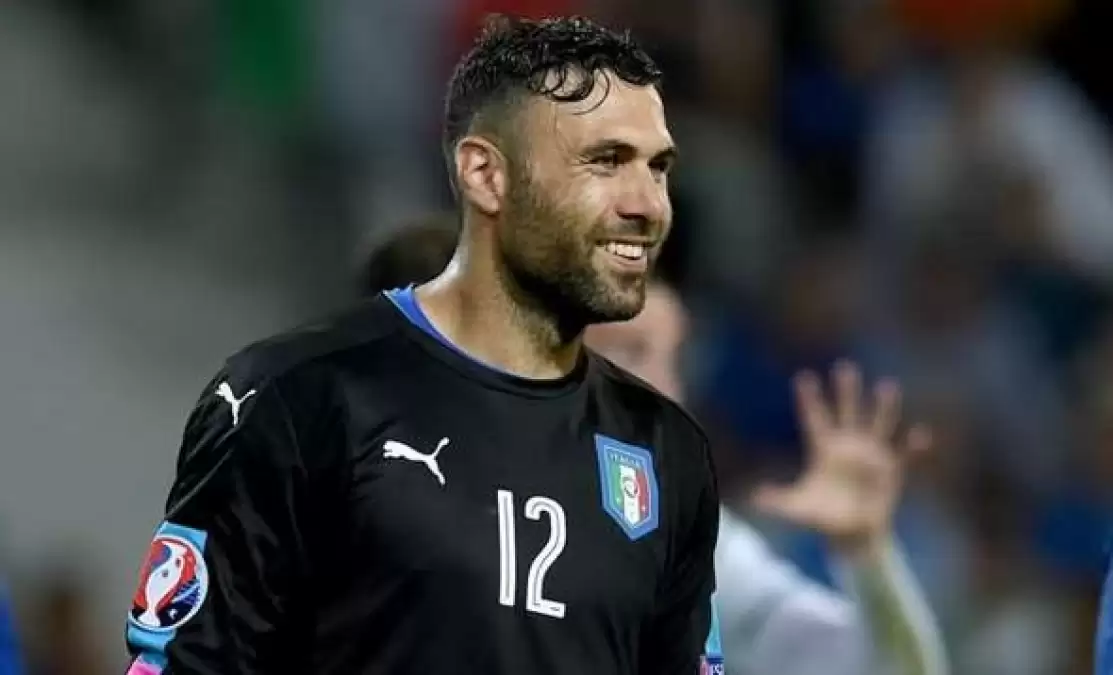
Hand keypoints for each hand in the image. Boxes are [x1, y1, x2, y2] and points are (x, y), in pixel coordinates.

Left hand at [751, 361, 930, 556]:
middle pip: (846, 412)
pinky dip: (913, 446)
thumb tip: (754, 498)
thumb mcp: (797, 508)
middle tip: (844, 366)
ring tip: (887, 385)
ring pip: (877, 424)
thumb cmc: (822, 518)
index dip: (808, 400)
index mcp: (822, 450)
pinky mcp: (891, 470)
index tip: (803, 377)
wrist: (852, 534)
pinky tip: (920, 434)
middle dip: (845, 391)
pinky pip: (904, 454)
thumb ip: (778, 501)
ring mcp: (871, 456)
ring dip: (883, 407)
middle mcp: (848, 446)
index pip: (814, 419)